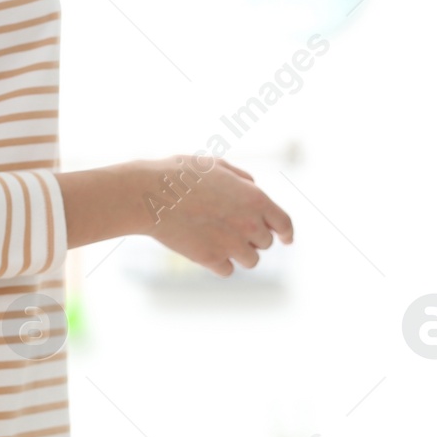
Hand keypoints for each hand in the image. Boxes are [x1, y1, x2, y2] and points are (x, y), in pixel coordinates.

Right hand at [141, 156, 293, 277]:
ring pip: (250, 261)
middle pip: (265, 244)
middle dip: (254, 238)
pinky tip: (204, 247)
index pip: (285, 224)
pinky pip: (227, 270)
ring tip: (218, 238)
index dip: (287, 233)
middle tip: (230, 227)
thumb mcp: (215, 166)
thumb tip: (254, 188)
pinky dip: (219, 263)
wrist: (149, 195)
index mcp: (255, 199)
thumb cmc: (179, 175)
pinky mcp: (211, 260)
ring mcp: (231, 244)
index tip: (286, 239)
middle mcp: (249, 224)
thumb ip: (241, 179)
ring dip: (239, 253)